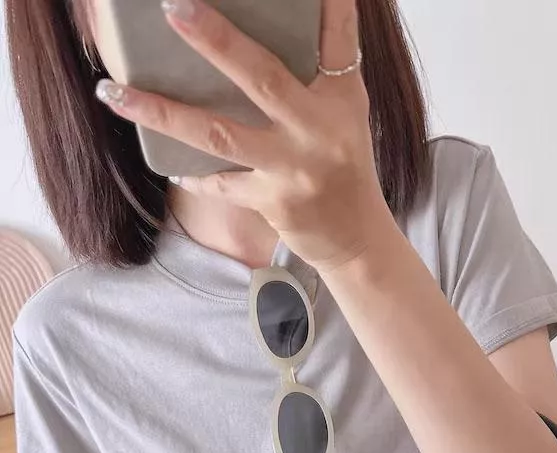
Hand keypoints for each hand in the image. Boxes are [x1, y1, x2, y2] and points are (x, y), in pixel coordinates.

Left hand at [96, 0, 395, 273]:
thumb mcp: (344, 112)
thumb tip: (282, 22)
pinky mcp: (271, 202)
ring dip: (161, 112)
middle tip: (172, 7)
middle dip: (217, 41)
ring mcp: (292, 170)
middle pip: (263, 78)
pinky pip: (219, 182)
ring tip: (112, 91)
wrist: (355, 237)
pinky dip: (193, 173)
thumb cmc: (343, 164)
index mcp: (339, 99)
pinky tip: (169, 164)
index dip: (328, 6)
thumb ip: (322, 66)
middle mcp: (318, 131)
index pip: (336, 40)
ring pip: (219, 135)